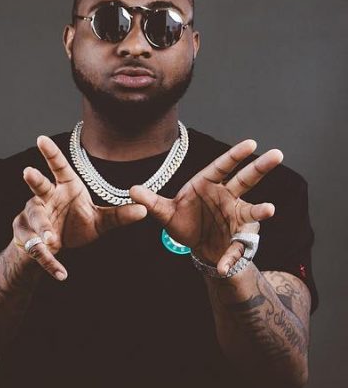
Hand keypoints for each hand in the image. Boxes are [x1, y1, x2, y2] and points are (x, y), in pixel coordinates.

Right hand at [13, 136, 147, 279]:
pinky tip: (61, 273)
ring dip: (42, 229)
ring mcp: (33, 217)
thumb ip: (119, 215)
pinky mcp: (27, 237)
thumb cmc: (74, 223)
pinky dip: (49, 262)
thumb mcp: (100, 221)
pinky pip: (37, 250)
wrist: (54, 246)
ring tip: (51, 240)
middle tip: (28, 171)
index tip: (41, 138)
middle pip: (39, 187)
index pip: (58, 168)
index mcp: (63, 188)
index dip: (50, 153)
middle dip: (34, 180)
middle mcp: (45, 198)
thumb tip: (145, 210)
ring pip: (36, 220)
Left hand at [129, 139, 282, 274]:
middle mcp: (227, 197)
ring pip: (252, 210)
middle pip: (246, 179)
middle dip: (261, 167)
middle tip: (277, 154)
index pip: (222, 167)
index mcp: (208, 185)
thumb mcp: (165, 213)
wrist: (197, 248)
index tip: (251, 143)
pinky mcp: (239, 239)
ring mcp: (237, 216)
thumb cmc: (185, 222)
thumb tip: (131, 190)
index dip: (235, 155)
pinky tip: (224, 265)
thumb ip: (150, 202)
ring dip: (260, 210)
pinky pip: (236, 248)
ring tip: (269, 210)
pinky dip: (230, 257)